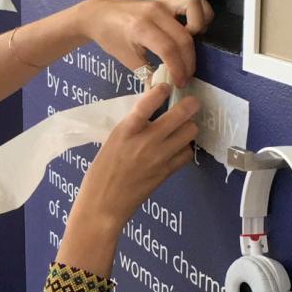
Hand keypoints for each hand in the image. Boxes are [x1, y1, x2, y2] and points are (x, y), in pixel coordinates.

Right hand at [69, 83, 199, 234]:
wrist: (103, 204)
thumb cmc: (101, 172)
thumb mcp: (112, 141)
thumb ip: (132, 126)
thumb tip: (152, 110)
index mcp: (126, 130)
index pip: (148, 101)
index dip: (161, 89)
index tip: (165, 86)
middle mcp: (146, 141)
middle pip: (181, 114)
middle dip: (189, 104)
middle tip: (190, 103)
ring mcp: (159, 157)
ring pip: (190, 131)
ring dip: (188, 126)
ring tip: (181, 128)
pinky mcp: (167, 172)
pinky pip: (187, 153)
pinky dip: (185, 148)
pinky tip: (177, 148)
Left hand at [77, 0, 213, 87]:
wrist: (99, 14)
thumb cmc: (110, 37)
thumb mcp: (125, 58)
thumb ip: (145, 74)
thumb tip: (159, 92)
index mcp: (141, 28)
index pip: (168, 49)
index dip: (178, 69)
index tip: (179, 83)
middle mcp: (155, 12)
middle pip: (183, 36)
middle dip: (188, 61)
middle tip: (184, 76)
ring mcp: (163, 3)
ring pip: (194, 7)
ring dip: (200, 28)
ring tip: (191, 47)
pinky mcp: (168, 1)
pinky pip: (194, 0)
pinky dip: (201, 13)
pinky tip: (194, 30)